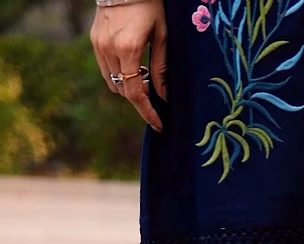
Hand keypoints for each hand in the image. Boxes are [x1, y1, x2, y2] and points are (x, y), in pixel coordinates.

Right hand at [91, 0, 166, 131]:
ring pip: (112, 82)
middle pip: (123, 90)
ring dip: (128, 87)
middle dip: (139, 98)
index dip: (147, 112)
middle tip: (155, 96)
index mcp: (128, 48)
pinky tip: (131, 66)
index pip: (135, 92)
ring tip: (144, 77)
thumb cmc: (150, 5)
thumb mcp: (162, 35)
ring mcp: (99, 44)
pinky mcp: (94, 40)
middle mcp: (109, 49)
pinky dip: (118, 75)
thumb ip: (161, 68)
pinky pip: (106, 69)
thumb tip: (163, 96)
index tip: (158, 124)